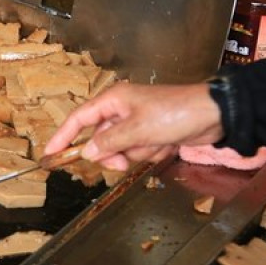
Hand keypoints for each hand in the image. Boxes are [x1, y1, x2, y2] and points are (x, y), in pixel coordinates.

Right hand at [44, 82, 224, 170]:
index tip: (51, 154)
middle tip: (122, 163)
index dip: (63, 137)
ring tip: (156, 145)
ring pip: (120, 148)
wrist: (214, 115)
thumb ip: (108, 142)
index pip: (78, 119)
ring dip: (137, 153)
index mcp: (113, 101)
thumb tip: (87, 153)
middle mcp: (120, 110)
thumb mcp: (137, 130)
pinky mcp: (150, 133)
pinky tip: (165, 146)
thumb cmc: (174, 113)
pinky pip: (138, 150)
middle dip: (113, 154)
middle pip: (100, 139)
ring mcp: (136, 122)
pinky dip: (150, 152)